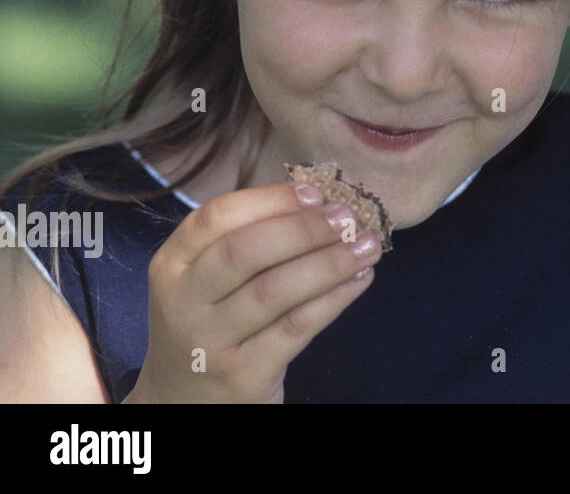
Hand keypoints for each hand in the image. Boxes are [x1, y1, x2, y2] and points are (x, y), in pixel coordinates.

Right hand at [123, 182, 382, 402]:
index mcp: (172, 264)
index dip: (271, 200)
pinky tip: (360, 281)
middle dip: (305, 229)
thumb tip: (320, 203)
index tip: (316, 193)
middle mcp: (183, 301)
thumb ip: (245, 242)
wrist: (183, 404)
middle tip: (349, 219)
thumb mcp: (203, 283)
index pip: (217, 217)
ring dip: (330, 263)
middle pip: (246, 252)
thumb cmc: (207, 325)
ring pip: (275, 290)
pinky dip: (334, 299)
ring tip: (369, 247)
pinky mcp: (242, 374)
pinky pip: (296, 328)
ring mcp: (210, 341)